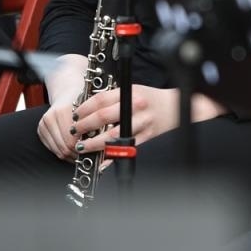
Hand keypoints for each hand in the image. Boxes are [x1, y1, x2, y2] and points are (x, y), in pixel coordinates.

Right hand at [36, 56, 89, 159]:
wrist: (67, 92)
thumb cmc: (81, 100)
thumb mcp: (90, 109)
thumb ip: (91, 123)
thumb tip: (97, 141)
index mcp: (62, 111)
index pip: (71, 139)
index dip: (82, 146)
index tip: (90, 148)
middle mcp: (50, 117)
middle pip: (64, 146)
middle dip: (76, 152)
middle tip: (86, 152)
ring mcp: (43, 124)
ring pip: (57, 150)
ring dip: (69, 154)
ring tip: (79, 151)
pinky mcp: (41, 129)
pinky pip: (52, 148)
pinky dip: (62, 151)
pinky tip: (70, 148)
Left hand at [70, 85, 225, 153]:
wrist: (175, 107)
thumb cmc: (151, 98)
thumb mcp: (133, 90)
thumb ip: (113, 97)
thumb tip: (88, 109)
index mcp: (130, 93)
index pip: (101, 100)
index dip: (84, 108)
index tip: (75, 115)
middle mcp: (135, 107)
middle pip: (103, 117)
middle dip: (85, 126)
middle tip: (75, 131)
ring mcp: (141, 123)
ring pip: (112, 135)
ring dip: (94, 143)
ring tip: (82, 146)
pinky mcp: (146, 137)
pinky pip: (125, 148)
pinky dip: (111, 155)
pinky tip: (101, 160)